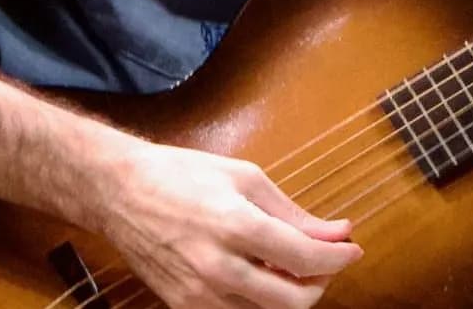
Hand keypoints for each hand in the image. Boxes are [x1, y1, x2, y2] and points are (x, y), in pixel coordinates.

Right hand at [94, 136, 363, 307]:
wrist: (121, 193)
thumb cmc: (184, 176)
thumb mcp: (247, 179)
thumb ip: (294, 214)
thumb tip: (337, 232)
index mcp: (237, 227)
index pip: (305, 259)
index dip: (338, 258)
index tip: (352, 249)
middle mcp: (218, 268)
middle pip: (292, 302)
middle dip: (320, 283)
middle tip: (325, 261)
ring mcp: (197, 294)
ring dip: (291, 297)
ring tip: (294, 267)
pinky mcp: (183, 306)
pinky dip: (259, 303)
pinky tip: (263, 278)